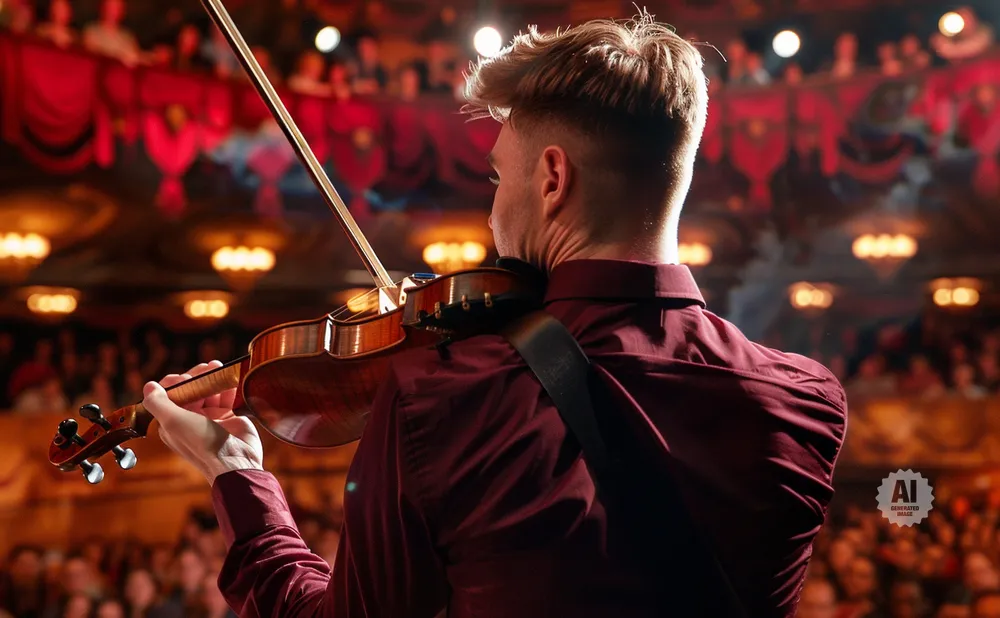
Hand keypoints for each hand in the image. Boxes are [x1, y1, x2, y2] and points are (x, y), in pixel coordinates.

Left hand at [142, 361, 262, 485]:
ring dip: (213, 378)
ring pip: (209, 391)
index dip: (176, 382)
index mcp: (172, 422)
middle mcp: (189, 419)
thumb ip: (157, 403)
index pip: (169, 394)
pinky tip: (230, 378)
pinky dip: (228, 387)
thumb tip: (148, 386)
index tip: (185, 377)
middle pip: (190, 389)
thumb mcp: (173, 422)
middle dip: (197, 376)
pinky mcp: (228, 418)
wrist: (236, 460)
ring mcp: (209, 418)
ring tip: (219, 367)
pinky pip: (226, 397)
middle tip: (207, 366)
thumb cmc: (203, 444)